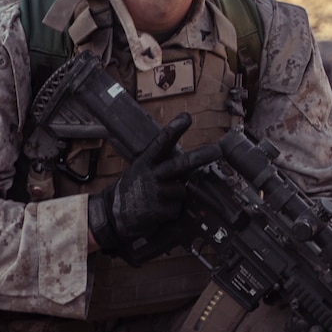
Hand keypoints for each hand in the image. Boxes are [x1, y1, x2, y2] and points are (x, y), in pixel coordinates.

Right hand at [87, 113, 218, 249]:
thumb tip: (189, 165)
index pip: (162, 142)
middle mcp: (153, 174)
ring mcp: (157, 192)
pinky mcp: (160, 210)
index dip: (175, 129)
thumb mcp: (141, 169)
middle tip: (218, 150)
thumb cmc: (133, 188)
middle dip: (202, 156)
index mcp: (147, 160)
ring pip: (182, 190)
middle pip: (182, 164)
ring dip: (177, 196)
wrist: (113, 214)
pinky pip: (177, 208)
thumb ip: (161, 165)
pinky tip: (158, 211)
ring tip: (160, 199)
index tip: (187, 118)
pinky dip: (172, 211)